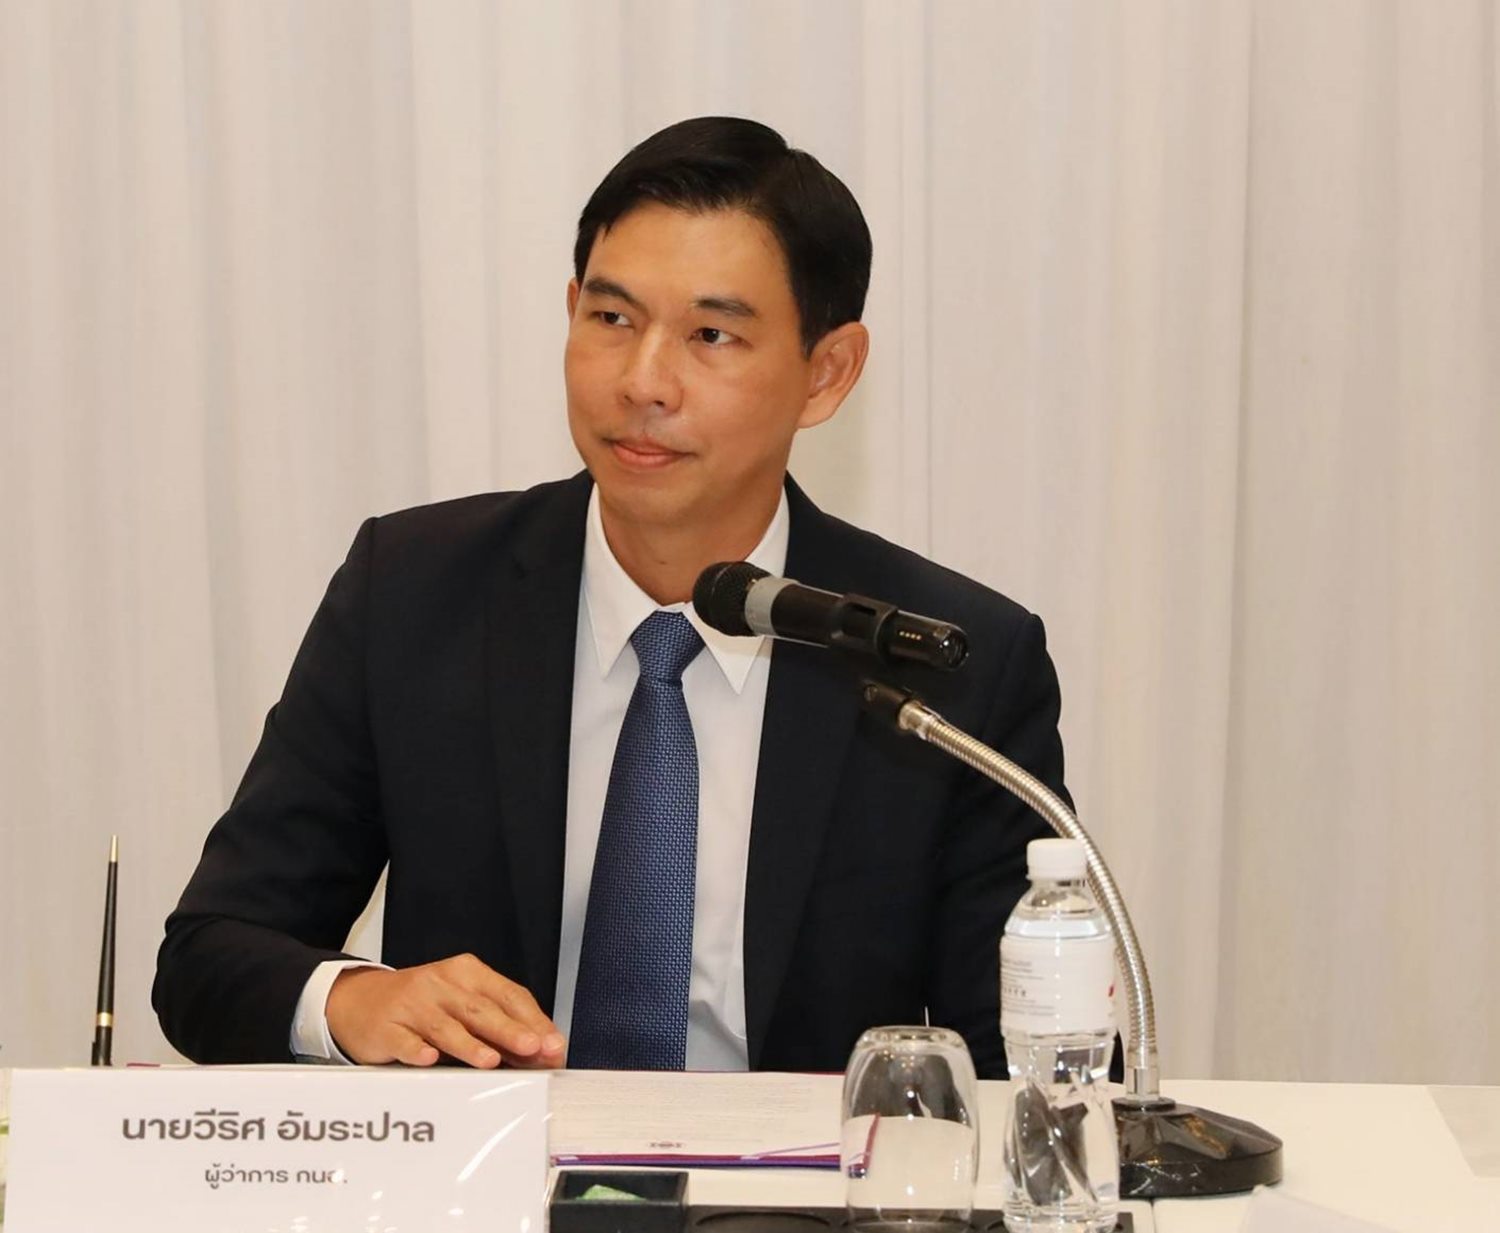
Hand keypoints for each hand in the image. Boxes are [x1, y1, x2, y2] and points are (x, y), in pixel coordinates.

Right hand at [326, 953, 565, 1068]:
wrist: (360, 1000)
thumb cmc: (423, 1005)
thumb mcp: (463, 1005)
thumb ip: (501, 1025)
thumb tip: (544, 1051)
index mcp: (468, 974)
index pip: (507, 994)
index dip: (532, 1020)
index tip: (551, 1043)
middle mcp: (441, 984)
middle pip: (480, 1009)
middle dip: (509, 1030)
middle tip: (532, 1047)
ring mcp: (412, 1005)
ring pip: (444, 1026)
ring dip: (469, 1044)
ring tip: (491, 1060)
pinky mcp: (386, 1027)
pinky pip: (404, 1039)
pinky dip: (416, 1050)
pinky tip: (428, 1058)